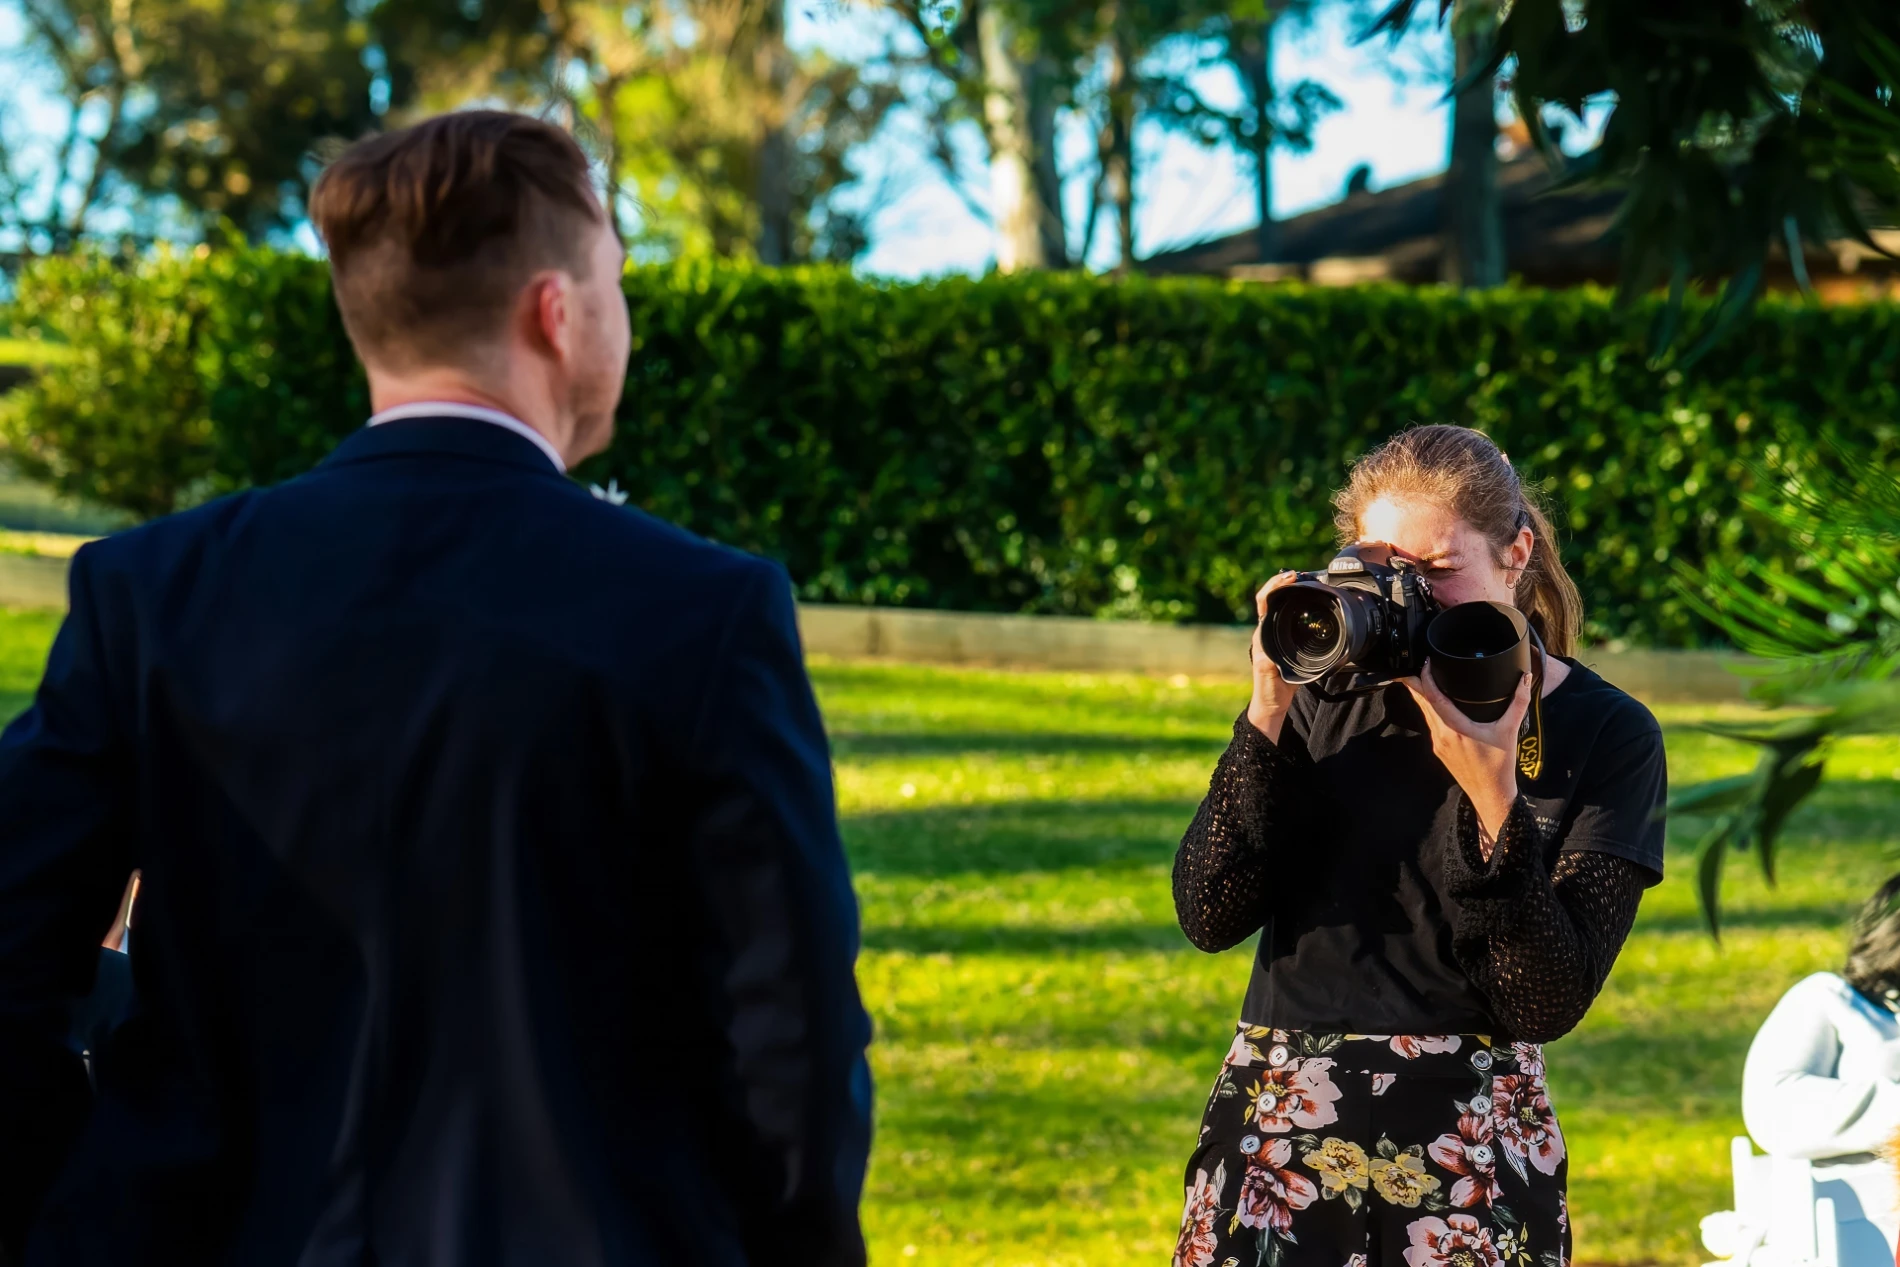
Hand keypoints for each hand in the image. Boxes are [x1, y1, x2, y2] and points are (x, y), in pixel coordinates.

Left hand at [1247, 571, 1301, 742]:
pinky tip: (1306, 604)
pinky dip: (1296, 607)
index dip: (1275, 586)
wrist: (1271, 703)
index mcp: (1262, 634)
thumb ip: (1269, 663)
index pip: (1264, 601)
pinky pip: (1288, 618)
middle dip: (1283, 583)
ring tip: (1302, 582)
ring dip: (1288, 592)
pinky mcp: (1284, 642)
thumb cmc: (1269, 690)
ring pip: (1280, 607)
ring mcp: (1275, 636)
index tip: (1290, 578)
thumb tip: (1270, 653)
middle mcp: (1266, 631)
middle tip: (1299, 575)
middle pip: (1271, 598)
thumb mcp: (1269, 674)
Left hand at [1402, 663, 1533, 856]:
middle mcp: (1441, 735)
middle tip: (1416, 664)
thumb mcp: (1510, 731)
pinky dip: (1429, 709)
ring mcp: (1437, 743)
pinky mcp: (1438, 750)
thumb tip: (1525, 678)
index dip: (1425, 678)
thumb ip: (1518, 702)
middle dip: (1417, 683)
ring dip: (1422, 696)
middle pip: (1423, 703)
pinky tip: (1434, 702)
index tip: (1426, 662)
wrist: (1491, 794)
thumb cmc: (1500, 765)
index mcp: (1455, 728)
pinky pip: (1429, 724)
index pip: (1433, 697)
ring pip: (1424, 713)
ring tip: (1422, 678)